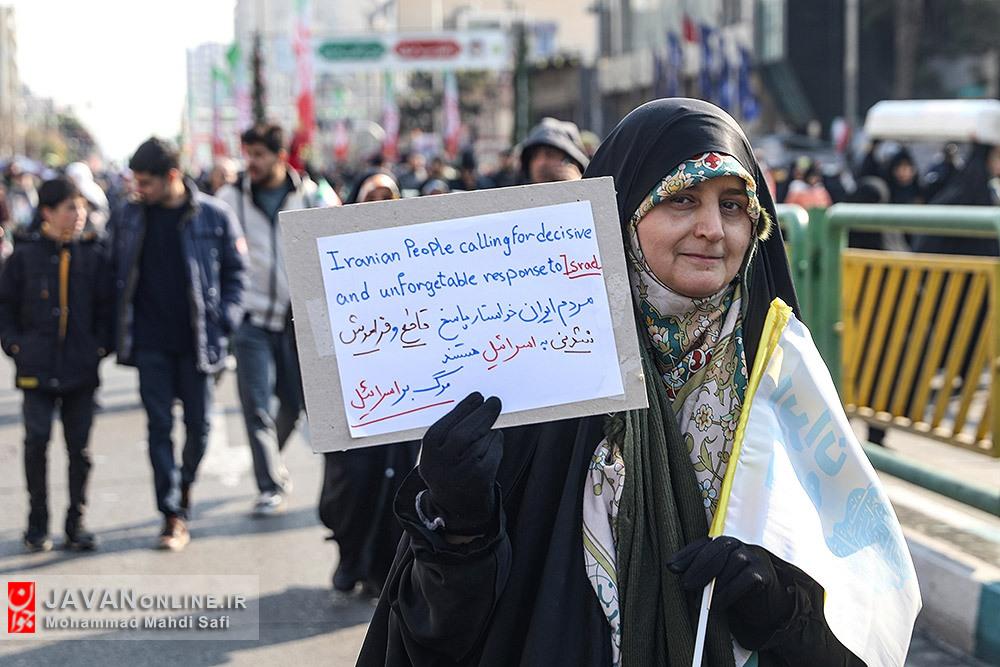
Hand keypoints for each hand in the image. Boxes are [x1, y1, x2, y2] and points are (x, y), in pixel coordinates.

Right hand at [418, 392, 503, 534]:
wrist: (455, 505)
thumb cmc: (447, 468)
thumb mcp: (437, 452)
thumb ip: (447, 431)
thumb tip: (473, 403)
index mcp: (429, 452)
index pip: (446, 425)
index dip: (464, 408)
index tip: (477, 396)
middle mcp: (443, 463)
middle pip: (465, 432)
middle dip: (482, 414)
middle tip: (494, 402)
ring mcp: (463, 472)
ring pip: (482, 441)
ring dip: (489, 430)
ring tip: (489, 426)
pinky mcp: (481, 478)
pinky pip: (494, 451)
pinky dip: (496, 443)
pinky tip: (493, 442)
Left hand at [667, 537, 793, 623]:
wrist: (767, 607)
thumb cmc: (736, 591)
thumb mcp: (714, 580)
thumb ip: (699, 572)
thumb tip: (673, 567)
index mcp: (726, 544)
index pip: (704, 543)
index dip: (687, 554)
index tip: (671, 567)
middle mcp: (741, 546)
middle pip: (720, 546)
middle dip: (700, 565)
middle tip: (686, 585)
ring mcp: (755, 557)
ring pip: (734, 561)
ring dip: (715, 583)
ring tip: (701, 601)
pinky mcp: (765, 574)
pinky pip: (746, 578)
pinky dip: (729, 592)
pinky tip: (717, 604)